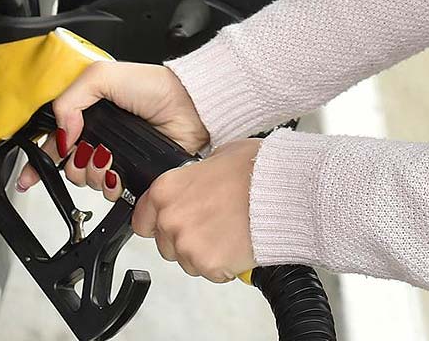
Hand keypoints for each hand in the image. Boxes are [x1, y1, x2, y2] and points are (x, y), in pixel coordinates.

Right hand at [18, 60, 209, 191]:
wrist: (193, 110)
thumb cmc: (158, 88)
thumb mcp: (104, 76)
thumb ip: (71, 99)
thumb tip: (60, 132)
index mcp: (89, 110)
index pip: (54, 137)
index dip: (40, 157)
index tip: (30, 175)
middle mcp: (100, 135)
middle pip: (66, 162)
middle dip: (73, 161)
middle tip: (90, 149)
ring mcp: (115, 156)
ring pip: (84, 179)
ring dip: (93, 171)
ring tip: (110, 157)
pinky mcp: (131, 175)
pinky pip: (108, 191)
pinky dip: (110, 185)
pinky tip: (118, 173)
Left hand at [132, 138, 261, 282]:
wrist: (285, 192)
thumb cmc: (259, 170)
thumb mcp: (220, 156)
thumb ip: (197, 174)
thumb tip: (199, 179)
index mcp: (167, 189)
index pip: (142, 218)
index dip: (160, 222)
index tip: (174, 223)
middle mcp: (172, 218)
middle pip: (166, 244)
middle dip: (187, 239)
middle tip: (214, 226)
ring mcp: (188, 244)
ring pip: (188, 261)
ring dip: (205, 253)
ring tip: (231, 233)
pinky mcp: (209, 264)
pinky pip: (211, 273)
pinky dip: (225, 265)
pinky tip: (239, 245)